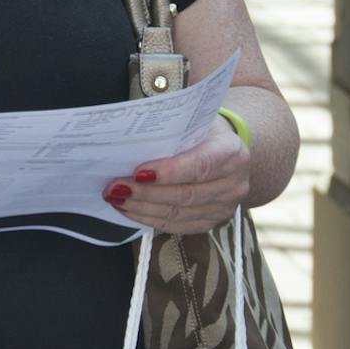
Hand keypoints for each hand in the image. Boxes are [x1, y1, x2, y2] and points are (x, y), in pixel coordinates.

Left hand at [105, 116, 249, 234]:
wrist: (224, 151)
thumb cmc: (201, 133)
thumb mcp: (192, 123)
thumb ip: (170, 132)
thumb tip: (127, 142)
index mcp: (231, 153)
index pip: (200, 166)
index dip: (169, 172)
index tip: (138, 173)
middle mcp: (234, 184)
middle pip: (186, 194)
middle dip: (146, 193)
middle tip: (116, 187)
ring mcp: (225, 207)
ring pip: (179, 213)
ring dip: (142, 208)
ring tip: (115, 198)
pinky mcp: (212, 222)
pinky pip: (177, 226)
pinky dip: (149, 219)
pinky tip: (129, 210)